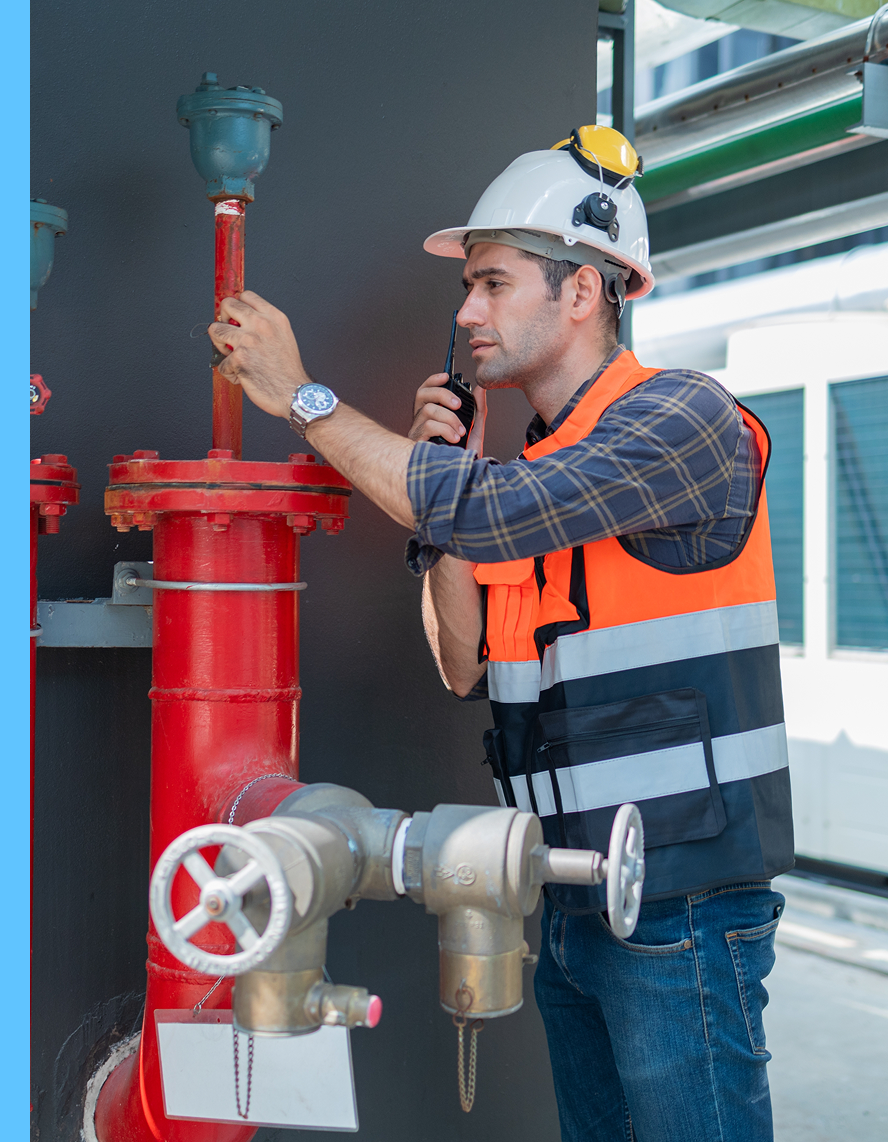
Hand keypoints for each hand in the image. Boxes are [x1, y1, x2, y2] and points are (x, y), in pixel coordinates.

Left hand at [209, 290, 309, 418]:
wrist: (295, 394)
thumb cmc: (289, 371)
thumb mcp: (284, 336)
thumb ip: (265, 325)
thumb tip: (241, 322)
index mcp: (274, 317)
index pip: (246, 296)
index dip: (237, 307)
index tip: (235, 318)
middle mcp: (261, 324)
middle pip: (227, 304)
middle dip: (223, 319)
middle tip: (229, 334)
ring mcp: (248, 340)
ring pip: (215, 330)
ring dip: (219, 344)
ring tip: (231, 355)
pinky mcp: (239, 358)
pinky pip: (221, 363)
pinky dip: (230, 373)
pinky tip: (243, 377)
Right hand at [408, 374, 486, 452]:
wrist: (463, 475)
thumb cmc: (464, 454)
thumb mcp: (475, 427)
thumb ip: (478, 407)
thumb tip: (481, 388)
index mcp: (432, 414)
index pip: (426, 391)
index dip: (433, 381)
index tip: (446, 376)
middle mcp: (421, 421)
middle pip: (422, 395)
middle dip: (442, 394)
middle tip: (458, 405)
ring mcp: (417, 432)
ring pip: (428, 410)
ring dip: (449, 418)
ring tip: (460, 431)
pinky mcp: (416, 443)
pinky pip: (428, 426)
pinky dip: (445, 429)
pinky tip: (454, 439)